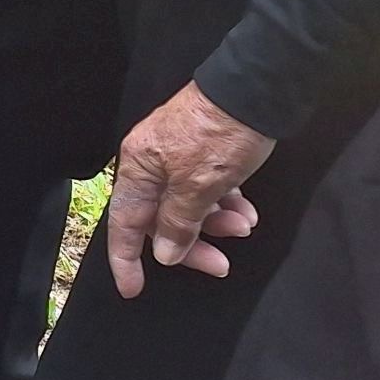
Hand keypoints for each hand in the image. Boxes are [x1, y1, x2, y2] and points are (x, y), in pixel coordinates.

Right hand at [106, 81, 273, 298]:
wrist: (254, 89)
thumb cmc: (221, 135)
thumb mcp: (200, 184)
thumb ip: (178, 221)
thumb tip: (164, 254)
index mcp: (138, 168)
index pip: (125, 223)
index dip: (127, 259)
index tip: (132, 289)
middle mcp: (151, 163)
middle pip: (160, 218)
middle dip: (190, 244)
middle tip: (221, 265)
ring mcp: (176, 156)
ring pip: (187, 205)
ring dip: (214, 223)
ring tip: (246, 226)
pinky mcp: (200, 151)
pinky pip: (205, 189)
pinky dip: (223, 203)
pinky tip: (247, 210)